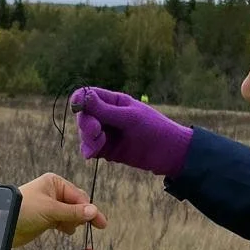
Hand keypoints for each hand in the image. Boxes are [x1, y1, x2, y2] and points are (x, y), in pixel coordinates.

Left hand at [15, 172, 107, 246]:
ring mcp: (50, 206)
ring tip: (67, 228)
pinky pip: (63, 221)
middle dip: (81, 215)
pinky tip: (65, 230)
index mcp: (55, 183)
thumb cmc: (25, 210)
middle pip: (77, 204)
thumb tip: (94, 211)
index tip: (101, 223)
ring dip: (73, 221)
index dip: (89, 209)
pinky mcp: (47, 218)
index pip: (79, 196)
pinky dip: (66, 226)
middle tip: (92, 226)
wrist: (4, 224)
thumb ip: (73, 212)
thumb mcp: (51, 210)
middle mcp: (54, 192)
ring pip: (71, 214)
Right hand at [70, 87, 192, 177]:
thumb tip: (80, 96)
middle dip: (86, 124)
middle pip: (83, 115)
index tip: (79, 109)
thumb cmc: (154, 130)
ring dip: (87, 139)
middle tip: (96, 132)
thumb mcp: (129, 118)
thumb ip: (104, 110)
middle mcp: (107, 115)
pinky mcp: (107, 149)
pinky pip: (90, 148)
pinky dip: (89, 150)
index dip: (80, 101)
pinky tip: (92, 154)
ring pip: (85, 133)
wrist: (170, 154)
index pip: (87, 95)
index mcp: (113, 101)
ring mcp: (106, 133)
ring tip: (97, 148)